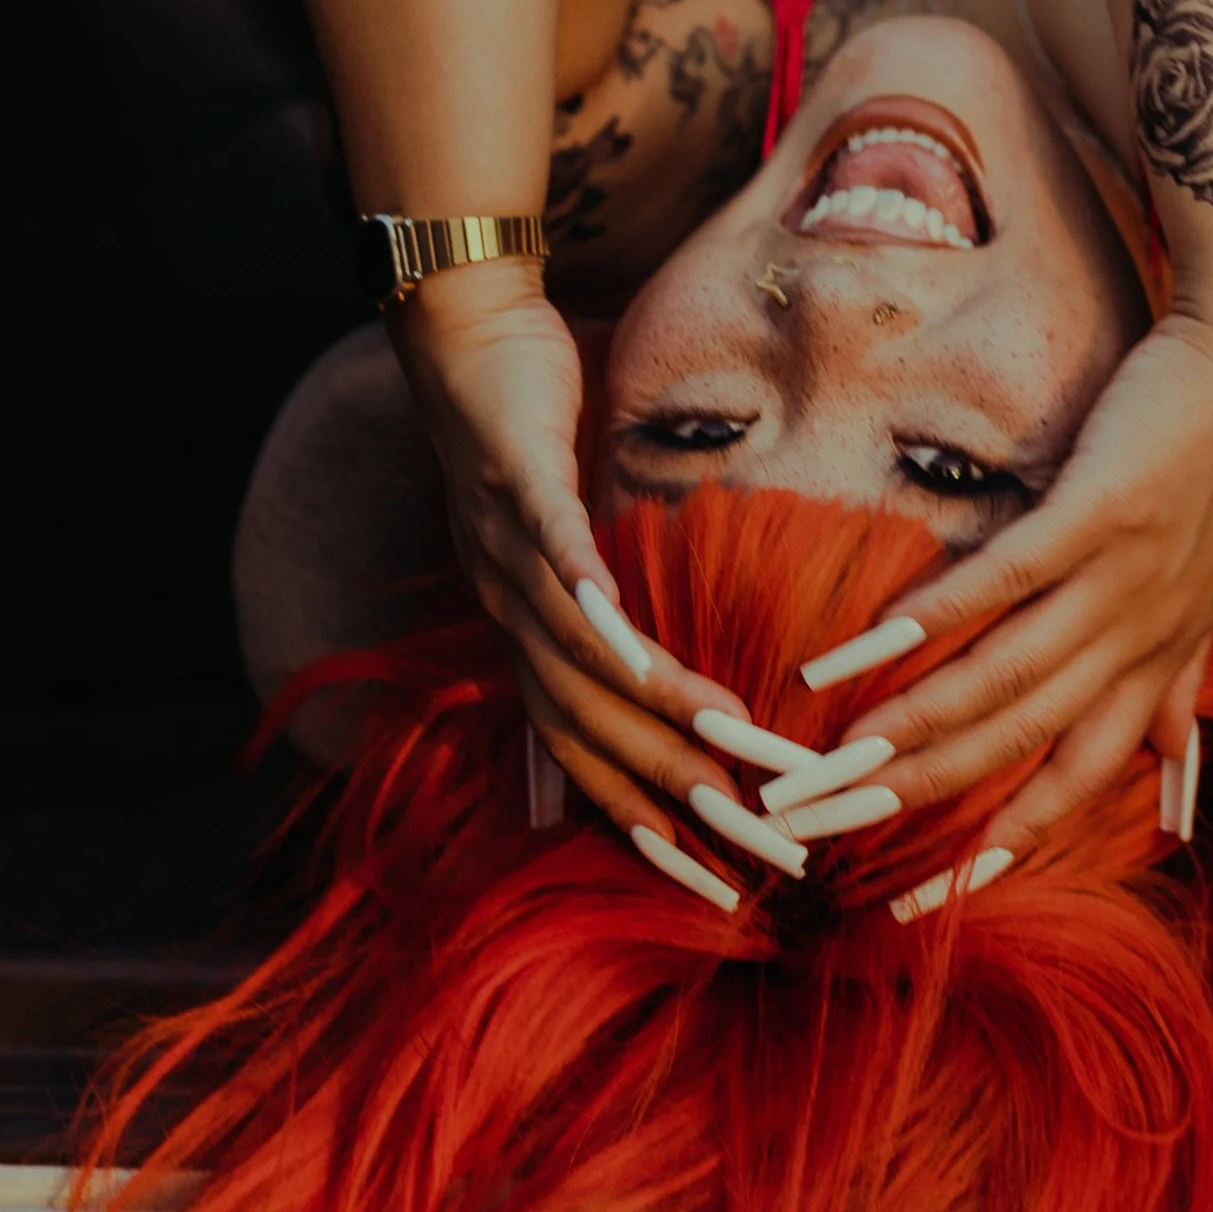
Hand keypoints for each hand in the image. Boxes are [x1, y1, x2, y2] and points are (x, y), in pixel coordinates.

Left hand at [392, 271, 780, 870]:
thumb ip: (614, 596)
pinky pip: (556, 549)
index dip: (643, 817)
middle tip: (754, 841)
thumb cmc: (530, 428)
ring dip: (656, 705)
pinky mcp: (512, 478)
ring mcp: (504, 548)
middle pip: (588, 724)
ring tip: (732, 745)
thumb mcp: (573, 531)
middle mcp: (508, 607)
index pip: (582, 750)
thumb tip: (671, 659)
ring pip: (582, 652)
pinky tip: (635, 638)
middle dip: (672, 789)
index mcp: (524, 629)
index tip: (713, 881)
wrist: (458, 330)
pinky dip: (593, 598)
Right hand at [833, 311, 1212, 860]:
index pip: (1076, 779)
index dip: (1004, 841)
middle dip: (923, 796)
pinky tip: (867, 647)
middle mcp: (1140, 637)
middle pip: (1019, 741)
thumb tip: (1177, 764)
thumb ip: (1182, 679)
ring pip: (1004, 676)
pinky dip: (933, 619)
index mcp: (1159, 661)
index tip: (926, 896)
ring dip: (913, 725)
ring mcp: (1122, 578)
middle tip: (834, 831)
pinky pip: (1006, 582)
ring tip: (833, 762)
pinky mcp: (1101, 510)